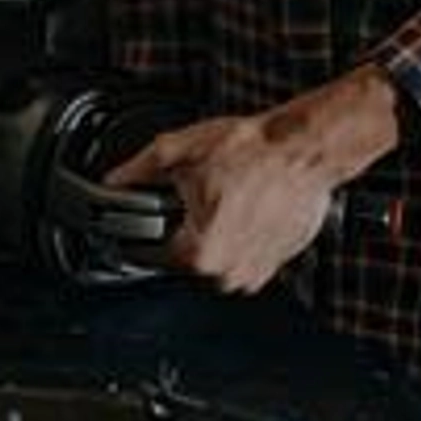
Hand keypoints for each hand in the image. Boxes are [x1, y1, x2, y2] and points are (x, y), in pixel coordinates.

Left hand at [103, 68, 404, 293]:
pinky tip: (245, 206)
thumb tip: (113, 181)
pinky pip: (245, 255)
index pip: (152, 255)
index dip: (146, 229)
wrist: (306, 147)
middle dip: (184, 229)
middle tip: (196, 194)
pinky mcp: (278, 262)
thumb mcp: (179, 151)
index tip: (150, 214)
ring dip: (214, 234)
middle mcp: (229, 273)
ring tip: (224, 197)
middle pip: (186, 258)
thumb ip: (137, 171)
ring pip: (216, 257)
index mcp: (200, 254)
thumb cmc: (253, 151)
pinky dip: (241, 235)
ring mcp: (257, 271)